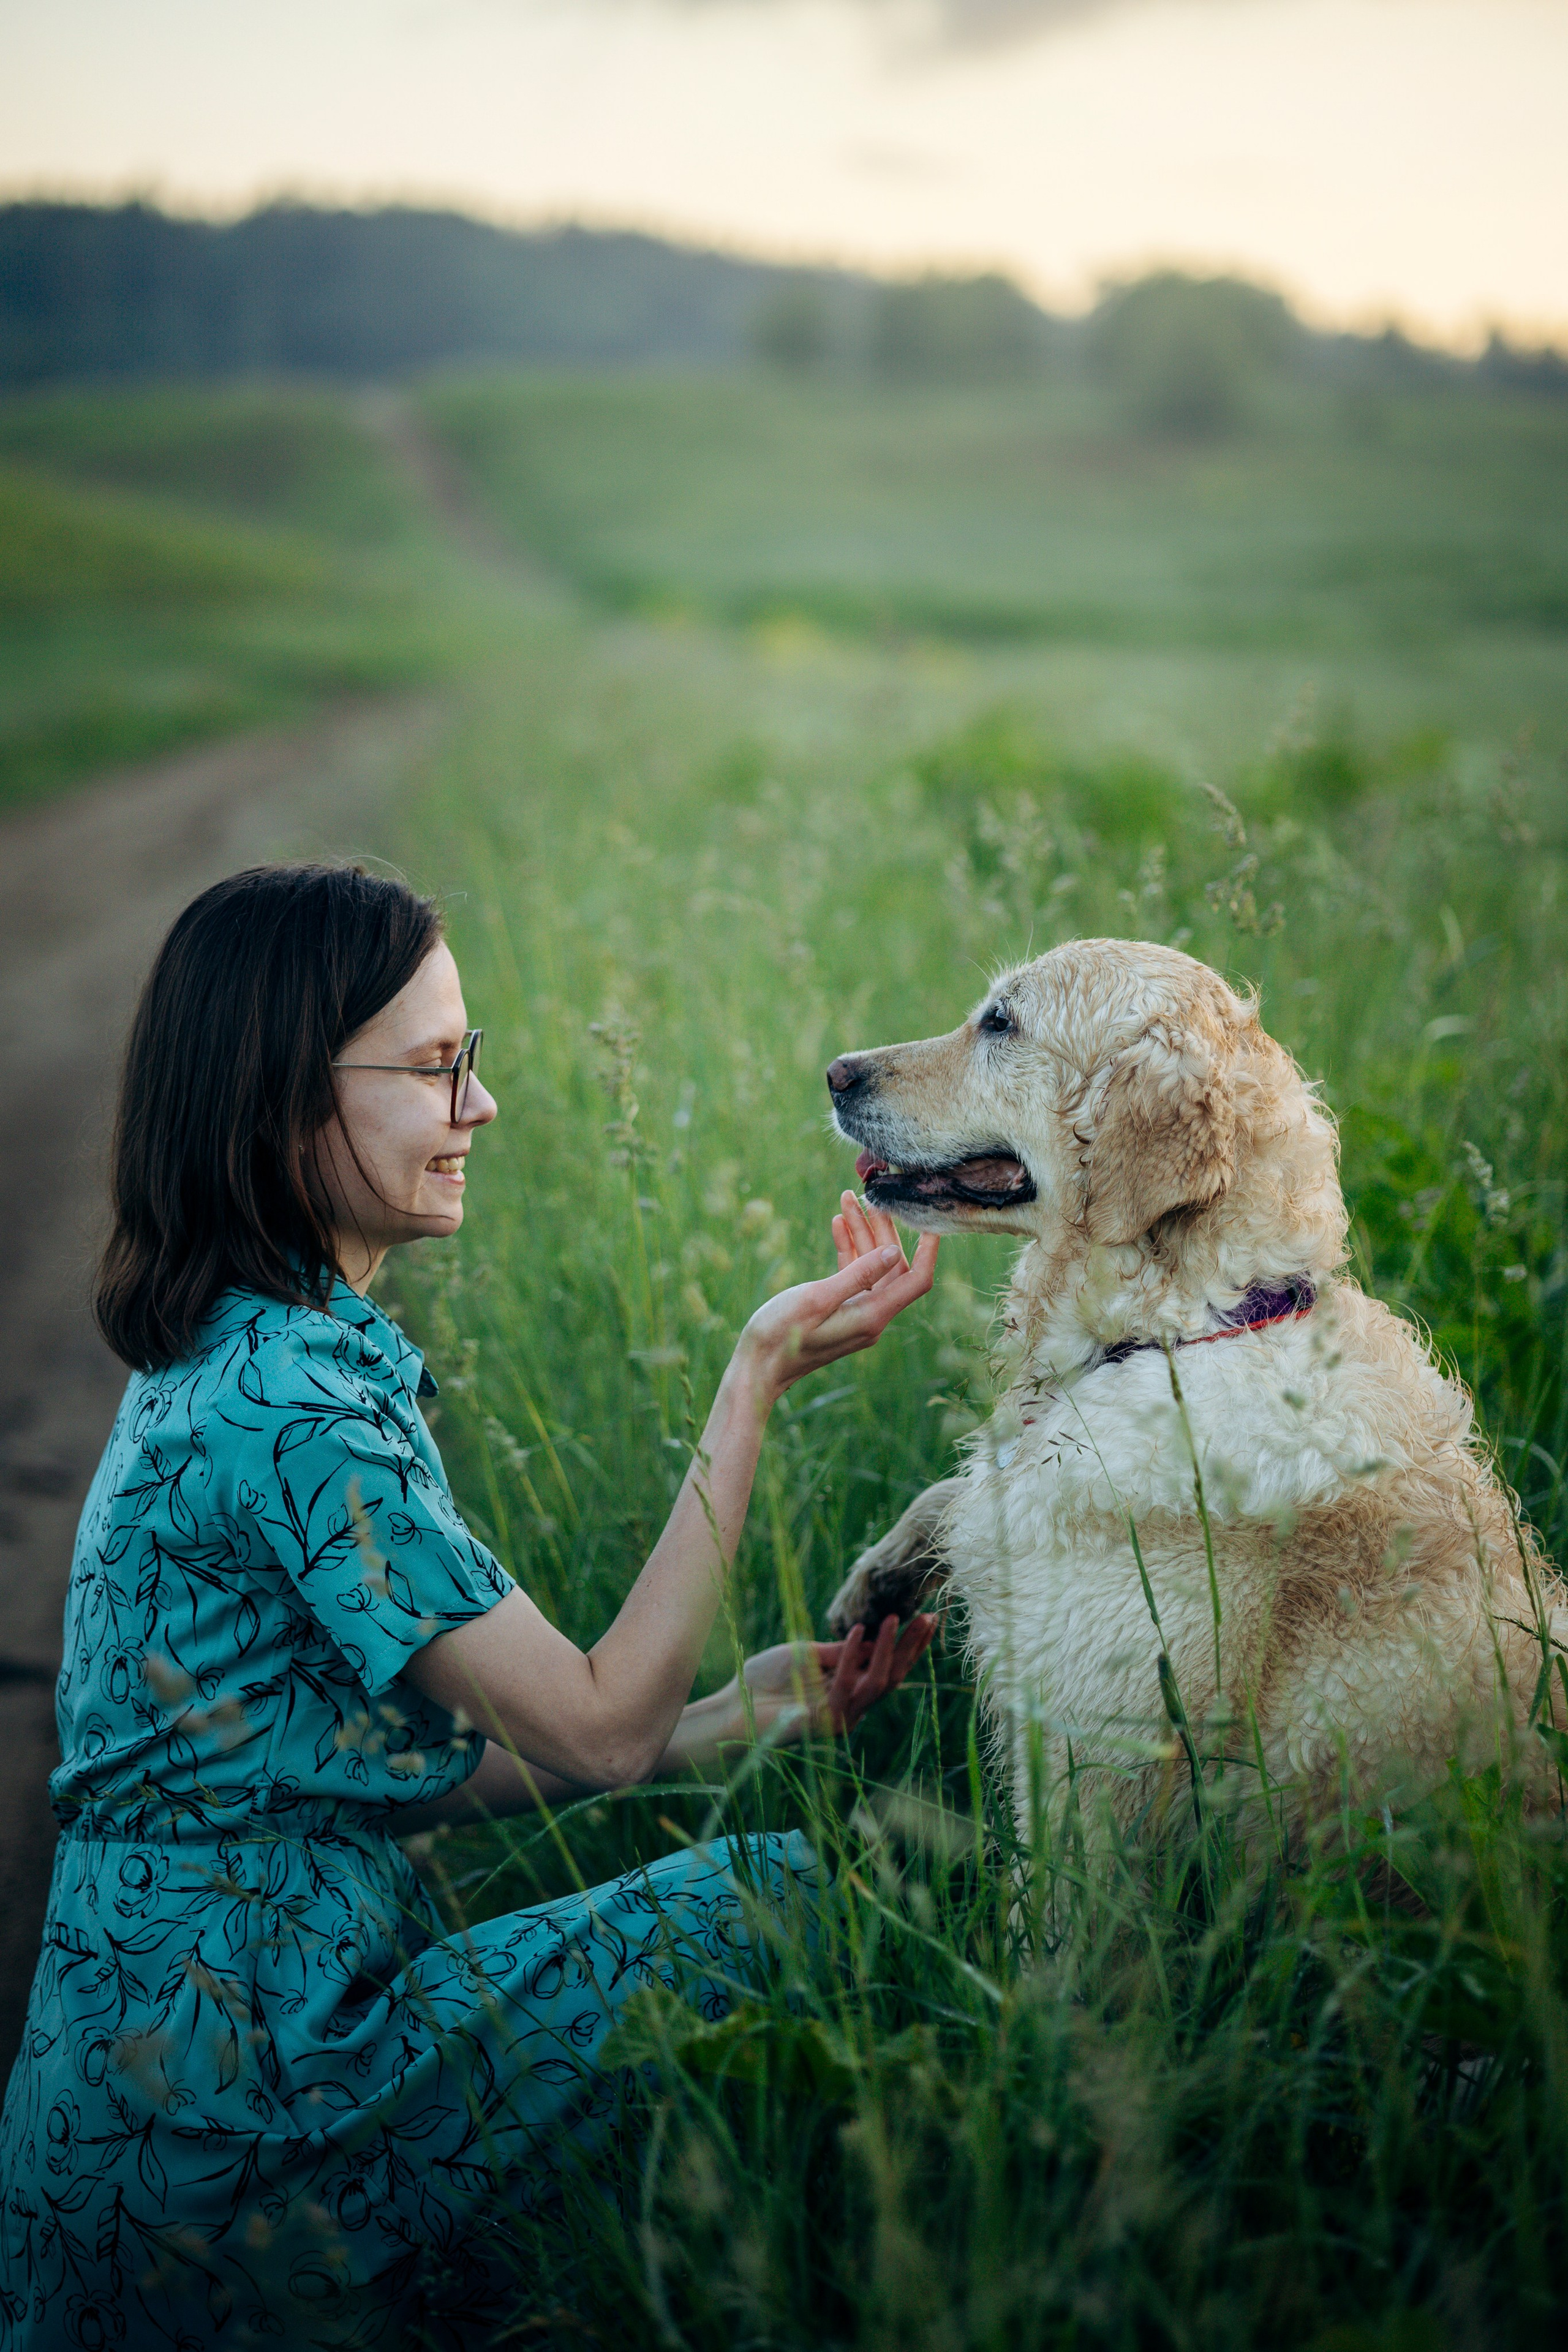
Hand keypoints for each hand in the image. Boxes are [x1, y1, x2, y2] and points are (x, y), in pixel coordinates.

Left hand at [735, 1614, 937, 1744]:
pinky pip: (846, 1686)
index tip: (927, 1617)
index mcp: (849, 1689)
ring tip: (893, 1618)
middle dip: (910, 1647)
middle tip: (928, 1618)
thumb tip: (875, 1635)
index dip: (908, 1644)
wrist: (732, 1705)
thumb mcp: (807, 1654)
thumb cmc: (764, 1679)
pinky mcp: (824, 1722)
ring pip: (877, 1683)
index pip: (888, 1666)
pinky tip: (859, 1630)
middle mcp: (851, 1705)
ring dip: (887, 1649)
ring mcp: (840, 1716)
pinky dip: (853, 1656)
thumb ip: (840, 1651)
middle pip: (893, 1676)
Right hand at [737, 1196, 936, 1402]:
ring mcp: (857, 1315)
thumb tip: (894, 1252)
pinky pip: (853, 1277)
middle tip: (868, 1196)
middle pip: (892, 1267)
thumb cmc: (780, 1335)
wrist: (756, 1368)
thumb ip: (858, 1274)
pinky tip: (838, 1225)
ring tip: (848, 1201)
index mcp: (872, 1316)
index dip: (928, 1249)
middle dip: (882, 1230)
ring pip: (872, 1268)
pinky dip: (847, 1251)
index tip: (929, 1219)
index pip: (916, 1279)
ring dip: (861, 1235)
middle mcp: (872, 1317)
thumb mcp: (818, 1298)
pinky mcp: (841, 1312)